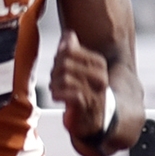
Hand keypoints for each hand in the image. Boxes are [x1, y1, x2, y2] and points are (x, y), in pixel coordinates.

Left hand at [49, 27, 111, 144]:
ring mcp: (95, 91)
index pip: (70, 49)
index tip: (58, 68)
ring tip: (56, 90)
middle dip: (54, 71)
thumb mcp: (79, 69)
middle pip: (65, 62)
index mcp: (98, 63)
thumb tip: (68, 33)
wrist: (94, 122)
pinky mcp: (87, 105)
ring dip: (54, 84)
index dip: (59, 57)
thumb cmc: (84, 93)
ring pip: (64, 77)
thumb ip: (72, 51)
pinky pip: (69, 93)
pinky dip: (58, 94)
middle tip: (54, 81)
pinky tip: (57, 97)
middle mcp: (100, 76)